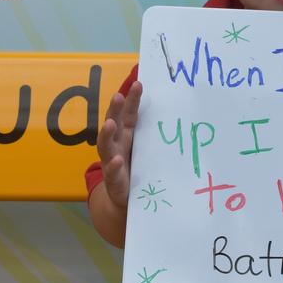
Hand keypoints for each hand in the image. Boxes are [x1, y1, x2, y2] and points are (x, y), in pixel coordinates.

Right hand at [97, 80, 142, 210]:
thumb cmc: (138, 167)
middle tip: (118, 96)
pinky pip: (112, 171)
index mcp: (126, 134)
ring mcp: (111, 161)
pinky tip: (117, 159)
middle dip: (115, 109)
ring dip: (106, 133)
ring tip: (110, 123)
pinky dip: (113, 165)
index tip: (138, 84)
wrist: (126, 198)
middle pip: (113, 123)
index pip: (128, 114)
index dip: (132, 100)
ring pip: (105, 144)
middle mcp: (116, 144)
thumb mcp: (146, 148)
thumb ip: (153, 133)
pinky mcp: (114, 179)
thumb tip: (176, 111)